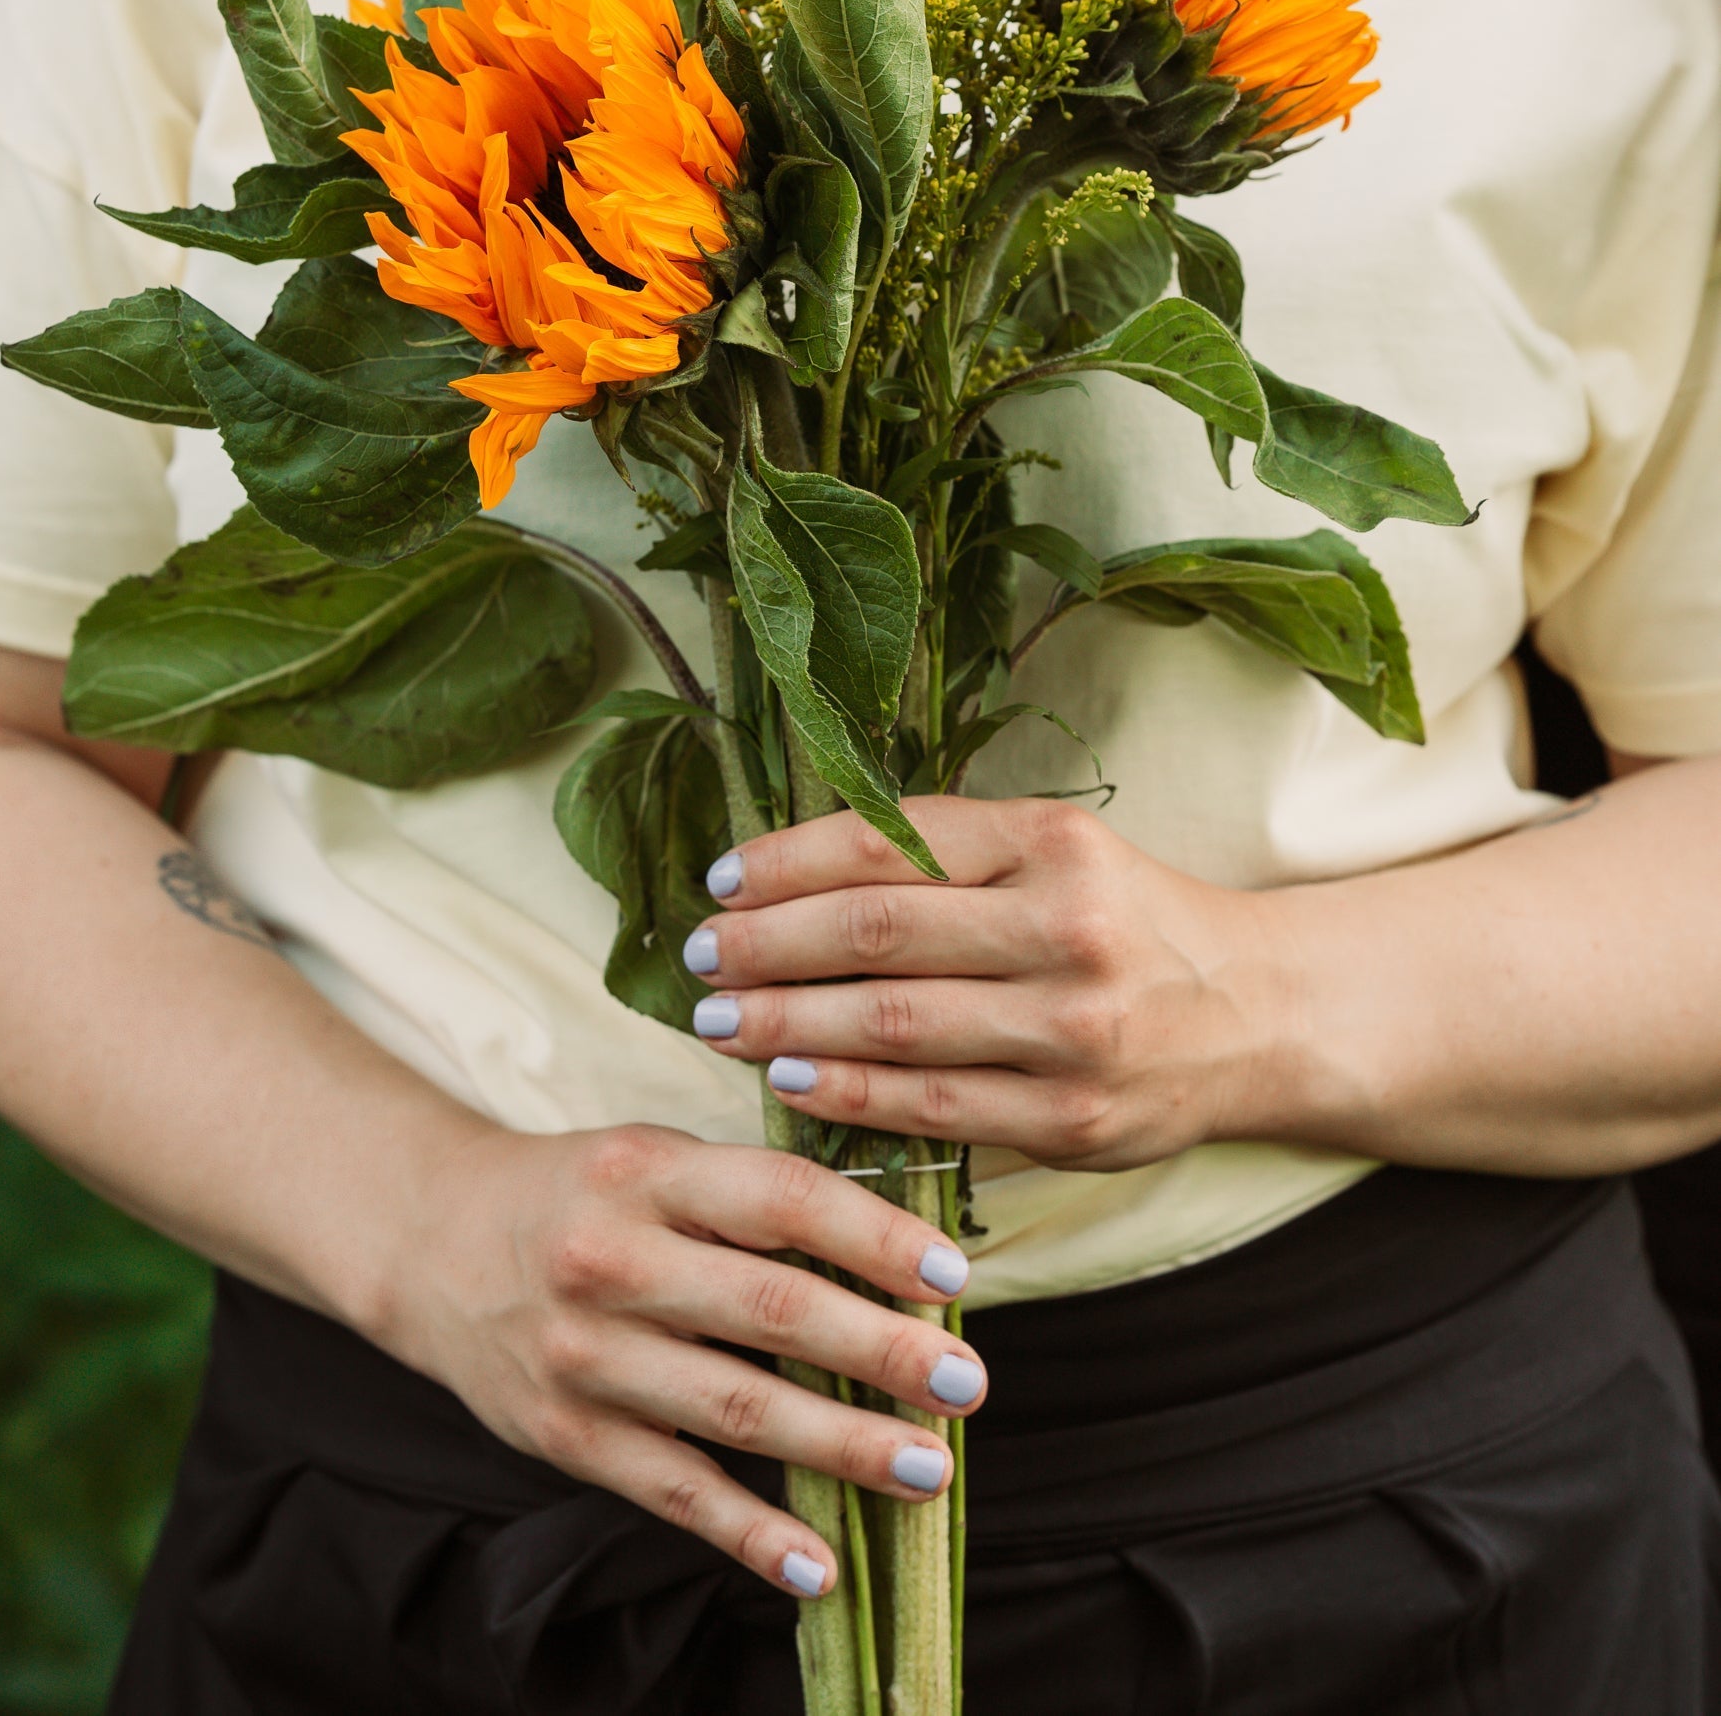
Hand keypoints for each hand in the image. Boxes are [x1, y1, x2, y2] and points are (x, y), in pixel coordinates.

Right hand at [375, 1116, 985, 1598]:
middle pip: (771, 1312)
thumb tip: (898, 1246)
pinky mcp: (568, 1436)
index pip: (782, 1201)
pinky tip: (821, 1562)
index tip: (954, 1275)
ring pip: (735, 1410)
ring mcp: (586, 1356)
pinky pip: (675, 1492)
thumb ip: (752, 1194)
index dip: (875, 1238)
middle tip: (966, 1383)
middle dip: (880, 1353)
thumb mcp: (655, 1157)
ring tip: (930, 1467)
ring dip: (843, 1448)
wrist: (432, 1240)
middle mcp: (613, 1260)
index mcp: (648, 1171)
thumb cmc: (580, 1193)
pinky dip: (751, 1535)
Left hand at [683, 798, 1290, 1169]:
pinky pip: (932, 1108)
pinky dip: (846, 1094)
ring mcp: (1072, 1029)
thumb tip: (785, 877)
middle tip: (698, 957)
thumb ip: (944, 854)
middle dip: (767, 946)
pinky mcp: (1073, 1119)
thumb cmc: (1127, 920)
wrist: (1261, 1012)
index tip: (719, 882)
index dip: (787, 863)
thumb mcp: (1054, 852)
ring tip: (719, 1020)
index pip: (888, 841)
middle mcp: (1067, 926)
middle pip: (878, 932)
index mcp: (1052, 840)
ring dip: (787, 1022)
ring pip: (894, 1024)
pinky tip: (789, 1076)